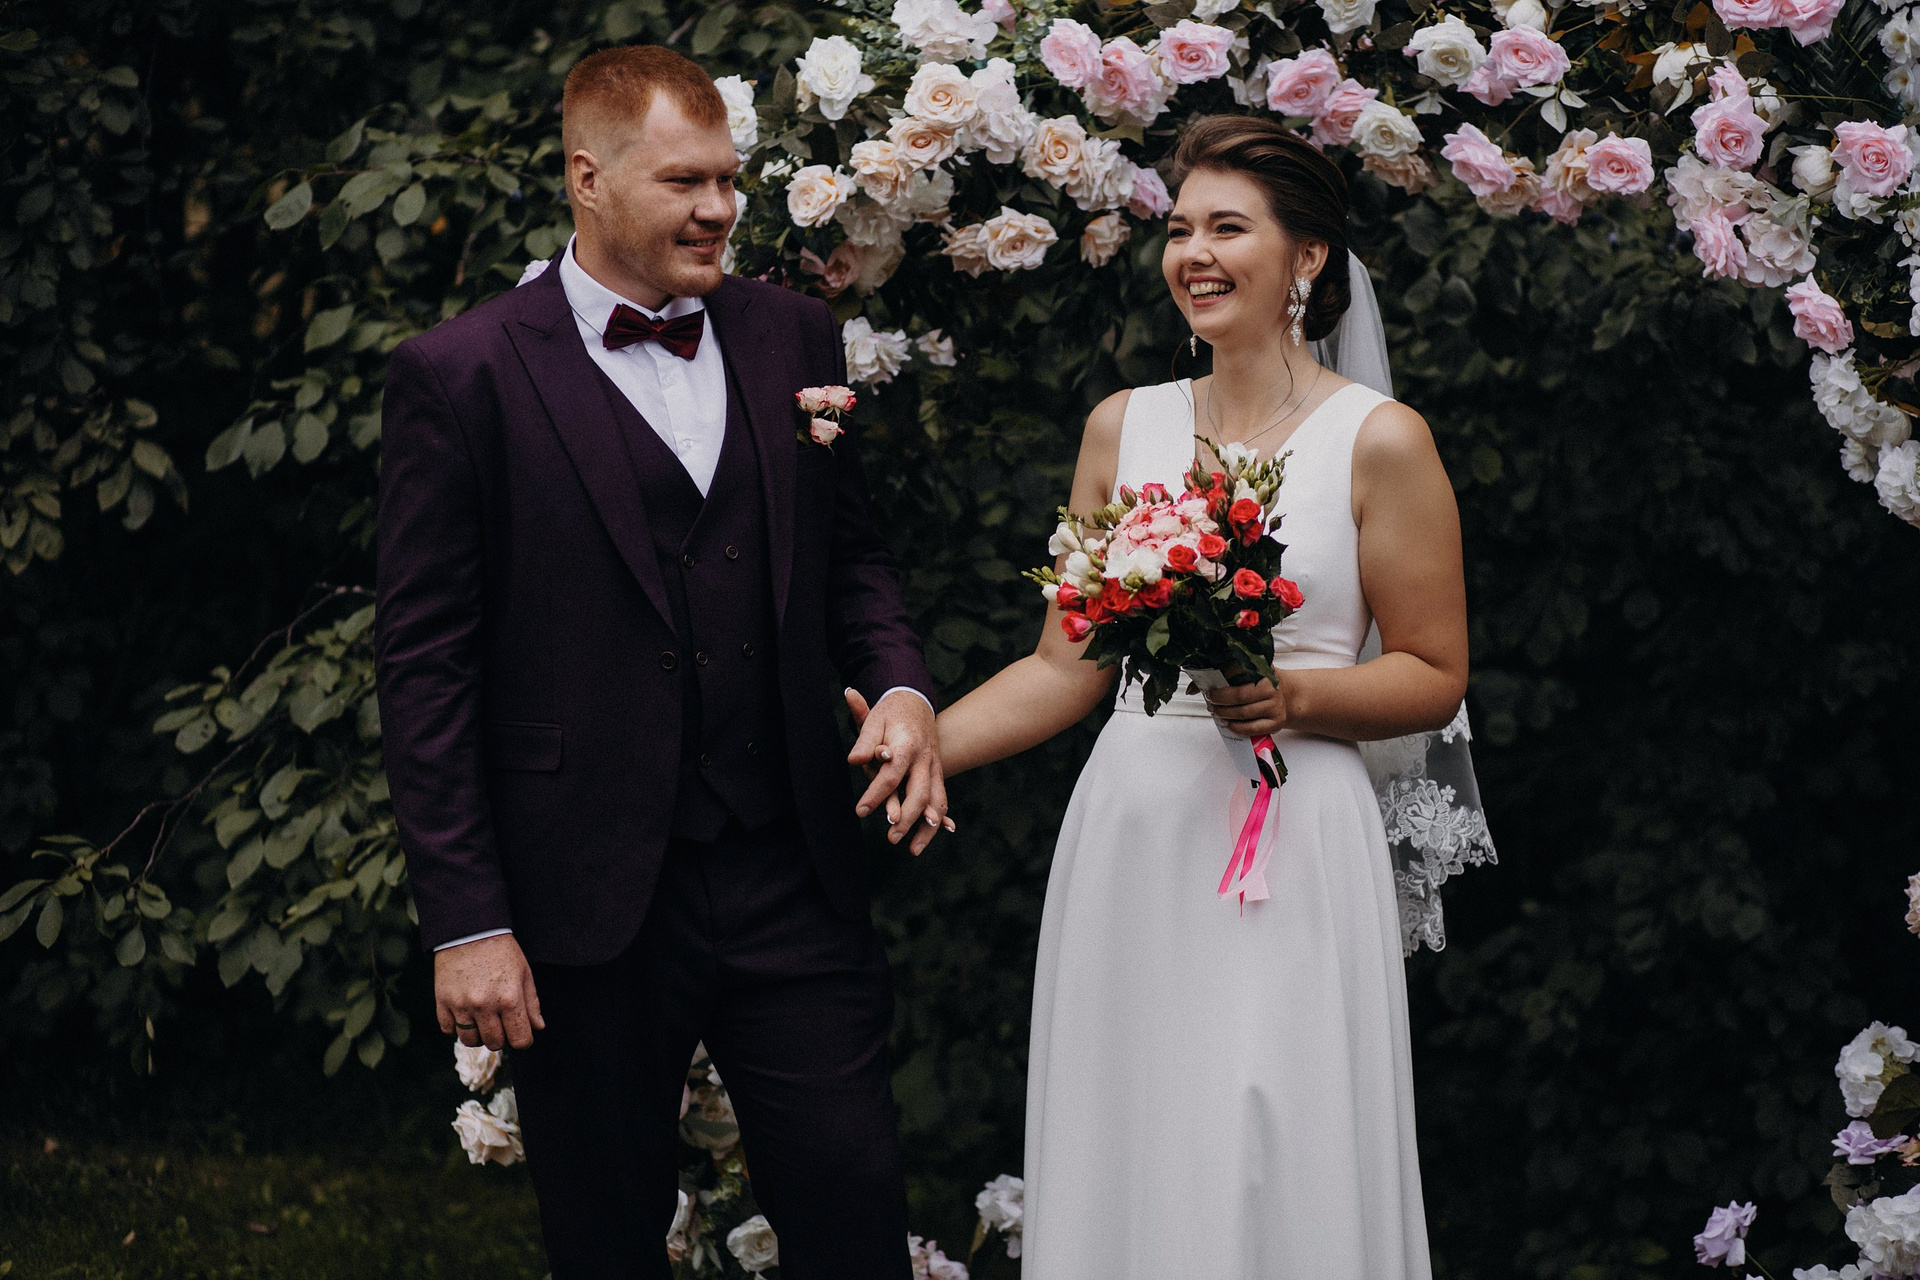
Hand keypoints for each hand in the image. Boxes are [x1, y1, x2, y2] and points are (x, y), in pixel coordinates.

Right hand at [435, 933, 544, 1050]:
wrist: (469, 931)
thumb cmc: (501, 951)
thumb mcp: (524, 973)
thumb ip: (532, 1003)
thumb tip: (537, 1027)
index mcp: (509, 999)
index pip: (520, 1040)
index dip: (523, 1040)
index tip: (520, 1033)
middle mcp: (484, 1006)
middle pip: (494, 1043)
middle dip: (501, 1037)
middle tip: (500, 1023)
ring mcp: (461, 1005)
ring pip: (470, 1041)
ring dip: (478, 1035)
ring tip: (482, 1020)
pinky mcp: (442, 1002)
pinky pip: (448, 1030)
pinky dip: (456, 1027)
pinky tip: (464, 1013)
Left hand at [844, 687, 953, 855]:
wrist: (916, 701)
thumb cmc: (890, 712)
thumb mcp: (874, 719)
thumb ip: (864, 740)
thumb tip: (854, 760)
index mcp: (907, 746)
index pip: (890, 776)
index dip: (875, 795)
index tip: (860, 811)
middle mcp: (925, 759)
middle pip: (918, 794)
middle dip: (906, 819)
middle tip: (891, 837)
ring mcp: (934, 767)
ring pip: (936, 802)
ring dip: (928, 827)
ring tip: (913, 849)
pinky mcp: (937, 773)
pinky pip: (941, 799)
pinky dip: (943, 818)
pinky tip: (945, 831)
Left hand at [1203, 670, 1291, 738]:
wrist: (1287, 696)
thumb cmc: (1258, 684)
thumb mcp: (1245, 674)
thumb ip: (1218, 677)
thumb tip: (1191, 689)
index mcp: (1262, 669)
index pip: (1237, 670)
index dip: (1218, 678)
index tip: (1207, 686)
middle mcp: (1272, 686)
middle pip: (1239, 695)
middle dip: (1220, 700)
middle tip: (1211, 702)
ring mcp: (1276, 704)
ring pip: (1244, 713)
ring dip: (1225, 714)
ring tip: (1217, 712)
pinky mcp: (1277, 721)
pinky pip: (1252, 728)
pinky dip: (1236, 727)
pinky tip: (1228, 724)